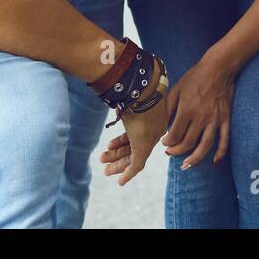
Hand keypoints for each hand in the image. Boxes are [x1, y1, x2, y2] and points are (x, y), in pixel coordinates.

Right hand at [99, 58, 169, 185]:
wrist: (144, 84)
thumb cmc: (136, 81)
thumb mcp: (131, 87)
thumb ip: (124, 89)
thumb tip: (112, 77)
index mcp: (153, 114)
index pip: (138, 132)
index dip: (123, 140)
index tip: (111, 145)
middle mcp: (154, 126)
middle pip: (136, 144)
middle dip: (119, 154)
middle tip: (105, 159)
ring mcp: (151, 136)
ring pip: (134, 155)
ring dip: (118, 163)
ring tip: (105, 168)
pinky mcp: (145, 145)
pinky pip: (137, 164)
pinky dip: (128, 173)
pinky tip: (120, 181)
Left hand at [163, 51, 235, 169]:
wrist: (218, 68)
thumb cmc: (195, 77)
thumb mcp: (177, 89)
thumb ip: (169, 108)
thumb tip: (163, 126)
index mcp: (187, 109)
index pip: (175, 134)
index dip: (168, 142)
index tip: (165, 142)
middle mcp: (201, 117)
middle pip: (188, 143)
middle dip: (177, 151)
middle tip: (171, 152)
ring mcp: (215, 119)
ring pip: (205, 146)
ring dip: (195, 158)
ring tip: (186, 165)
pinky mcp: (226, 118)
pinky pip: (225, 139)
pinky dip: (220, 152)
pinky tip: (214, 162)